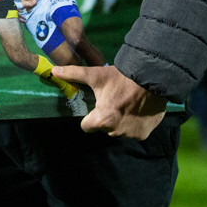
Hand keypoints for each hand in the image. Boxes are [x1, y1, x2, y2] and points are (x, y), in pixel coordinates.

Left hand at [50, 64, 165, 138]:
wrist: (152, 79)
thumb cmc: (121, 78)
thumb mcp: (96, 75)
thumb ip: (74, 74)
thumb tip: (53, 71)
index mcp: (101, 120)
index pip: (86, 127)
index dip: (89, 117)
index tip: (96, 107)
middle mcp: (114, 131)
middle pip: (103, 128)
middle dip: (106, 117)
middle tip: (114, 101)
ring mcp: (130, 135)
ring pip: (118, 130)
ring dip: (120, 121)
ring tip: (127, 104)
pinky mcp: (143, 135)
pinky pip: (134, 132)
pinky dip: (134, 124)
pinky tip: (138, 110)